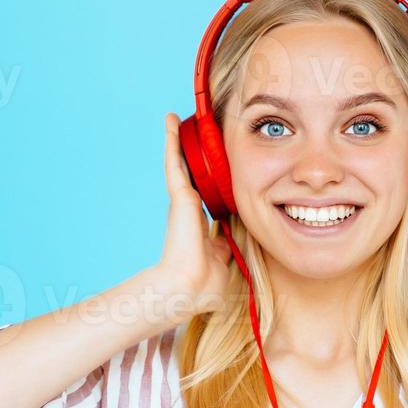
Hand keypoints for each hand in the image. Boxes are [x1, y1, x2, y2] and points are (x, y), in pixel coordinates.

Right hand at [150, 112, 237, 320]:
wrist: (189, 288)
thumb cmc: (205, 284)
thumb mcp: (225, 260)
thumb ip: (230, 247)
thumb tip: (237, 239)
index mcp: (199, 224)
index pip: (206, 194)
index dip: (209, 179)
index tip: (213, 164)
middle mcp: (189, 210)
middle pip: (191, 173)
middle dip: (191, 154)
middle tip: (193, 131)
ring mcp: (182, 202)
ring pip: (180, 163)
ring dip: (178, 141)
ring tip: (176, 119)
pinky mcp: (179, 195)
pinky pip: (175, 161)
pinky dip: (172, 140)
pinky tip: (170, 120)